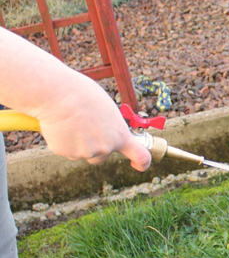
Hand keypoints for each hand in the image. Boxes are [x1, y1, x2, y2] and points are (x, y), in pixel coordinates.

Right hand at [36, 76, 151, 171]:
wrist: (56, 93)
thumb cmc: (83, 94)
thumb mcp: (108, 109)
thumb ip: (111, 126)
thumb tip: (107, 131)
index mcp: (120, 136)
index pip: (141, 157)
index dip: (142, 163)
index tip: (138, 165)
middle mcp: (105, 148)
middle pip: (103, 155)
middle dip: (97, 145)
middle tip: (87, 126)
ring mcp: (84, 152)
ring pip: (84, 153)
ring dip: (80, 143)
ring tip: (72, 122)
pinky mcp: (65, 152)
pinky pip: (66, 149)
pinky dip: (63, 141)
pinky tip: (60, 125)